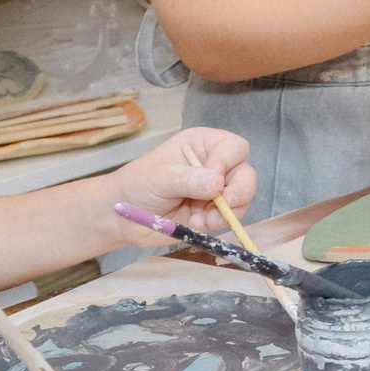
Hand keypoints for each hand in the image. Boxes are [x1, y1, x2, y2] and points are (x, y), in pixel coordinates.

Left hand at [104, 127, 254, 244]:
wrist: (123, 218)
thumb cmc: (137, 186)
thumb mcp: (159, 177)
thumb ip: (188, 179)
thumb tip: (217, 184)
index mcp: (202, 146)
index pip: (234, 148)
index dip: (227, 163)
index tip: (211, 180)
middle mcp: (215, 164)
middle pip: (246, 173)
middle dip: (238, 192)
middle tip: (224, 205)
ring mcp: (216, 190)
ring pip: (243, 197)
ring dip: (227, 212)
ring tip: (203, 221)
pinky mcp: (214, 211)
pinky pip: (231, 217)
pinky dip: (219, 223)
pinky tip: (198, 224)